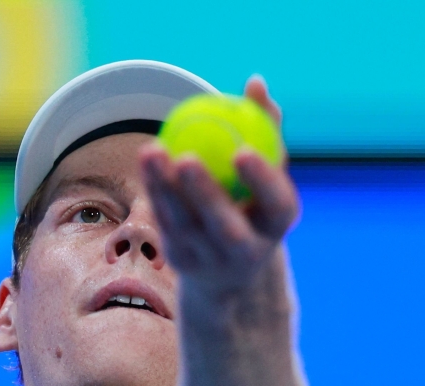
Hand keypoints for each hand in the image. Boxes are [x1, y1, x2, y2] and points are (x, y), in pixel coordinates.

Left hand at [139, 75, 299, 296]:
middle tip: (187, 157)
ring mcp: (211, 260)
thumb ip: (264, 127)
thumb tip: (255, 82)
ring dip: (165, 188)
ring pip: (185, 226)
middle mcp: (247, 251)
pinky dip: (154, 190)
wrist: (230, 264)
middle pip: (226, 227)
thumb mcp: (266, 170)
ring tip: (152, 151)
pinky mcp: (181, 261)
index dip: (262, 181)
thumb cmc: (254, 201)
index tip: (243, 150)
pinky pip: (164, 221)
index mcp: (277, 226)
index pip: (277, 206)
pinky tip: (147, 160)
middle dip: (205, 194)